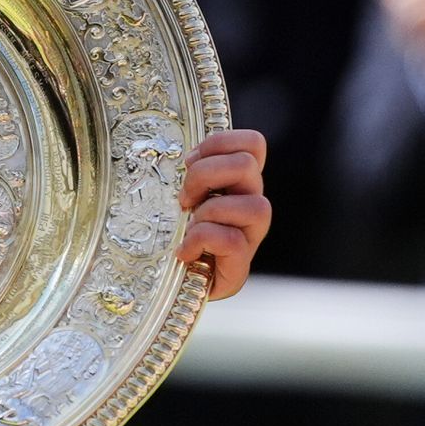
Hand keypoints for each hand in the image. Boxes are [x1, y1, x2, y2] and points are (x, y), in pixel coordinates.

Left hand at [177, 128, 268, 299]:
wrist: (170, 282)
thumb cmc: (168, 232)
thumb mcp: (172, 192)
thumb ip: (183, 171)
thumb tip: (177, 153)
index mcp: (237, 183)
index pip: (253, 144)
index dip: (221, 143)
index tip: (188, 160)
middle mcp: (250, 204)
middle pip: (248, 165)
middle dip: (206, 173)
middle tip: (183, 196)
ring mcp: (250, 236)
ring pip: (255, 206)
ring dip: (211, 211)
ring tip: (188, 224)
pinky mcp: (240, 266)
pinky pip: (234, 240)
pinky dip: (202, 241)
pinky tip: (184, 251)